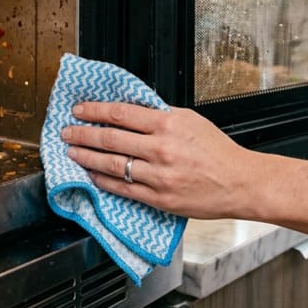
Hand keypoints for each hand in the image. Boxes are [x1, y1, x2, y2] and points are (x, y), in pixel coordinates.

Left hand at [60, 101, 262, 220]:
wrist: (240, 183)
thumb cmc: (218, 151)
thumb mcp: (190, 120)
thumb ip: (159, 116)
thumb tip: (129, 111)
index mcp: (168, 124)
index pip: (120, 113)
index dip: (94, 110)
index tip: (79, 110)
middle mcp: (161, 149)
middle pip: (110, 139)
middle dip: (82, 134)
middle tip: (66, 132)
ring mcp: (159, 175)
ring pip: (112, 165)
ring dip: (87, 157)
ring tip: (72, 152)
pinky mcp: (159, 198)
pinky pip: (123, 188)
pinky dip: (103, 180)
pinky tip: (92, 174)